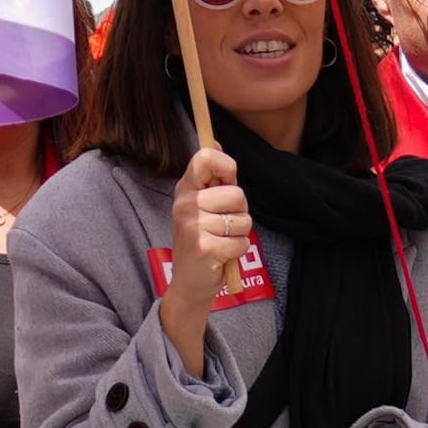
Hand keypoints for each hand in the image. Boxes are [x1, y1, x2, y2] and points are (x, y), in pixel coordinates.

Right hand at [158, 146, 252, 365]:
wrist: (189, 283)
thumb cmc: (201, 240)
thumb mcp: (200, 206)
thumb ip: (211, 179)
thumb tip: (216, 144)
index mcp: (185, 189)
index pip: (205, 158)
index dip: (226, 165)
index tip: (228, 180)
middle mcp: (185, 205)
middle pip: (237, 194)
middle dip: (240, 212)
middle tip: (224, 225)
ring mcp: (193, 227)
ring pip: (243, 220)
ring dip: (240, 234)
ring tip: (222, 241)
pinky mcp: (205, 248)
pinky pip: (242, 242)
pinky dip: (238, 251)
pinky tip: (222, 255)